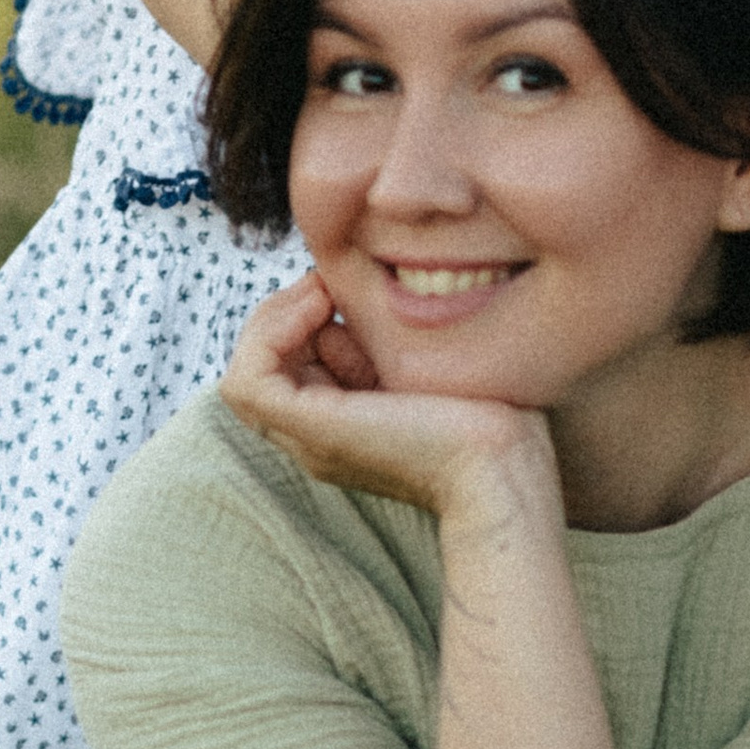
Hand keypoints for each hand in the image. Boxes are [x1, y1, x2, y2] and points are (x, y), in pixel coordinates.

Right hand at [220, 272, 554, 521]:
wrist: (505, 467)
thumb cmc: (490, 416)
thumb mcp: (422, 367)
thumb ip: (380, 346)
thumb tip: (343, 305)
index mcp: (341, 425)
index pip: (285, 366)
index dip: (300, 318)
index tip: (341, 286)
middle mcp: (315, 438)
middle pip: (259, 369)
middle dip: (283, 312)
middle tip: (328, 281)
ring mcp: (310, 438)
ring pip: (244, 376)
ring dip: (274, 319)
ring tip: (321, 292)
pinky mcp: (312, 429)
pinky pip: (246, 382)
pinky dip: (271, 333)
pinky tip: (319, 307)